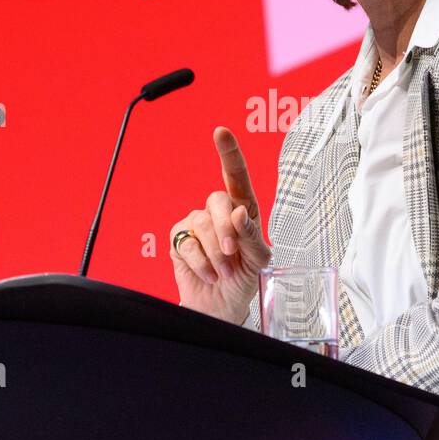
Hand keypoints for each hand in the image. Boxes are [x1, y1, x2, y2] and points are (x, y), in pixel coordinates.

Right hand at [169, 126, 270, 323]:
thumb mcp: (259, 260)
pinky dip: (201, 263)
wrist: (223, 307)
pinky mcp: (179, 240)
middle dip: (226, 228)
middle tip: (232, 254)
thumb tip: (240, 213)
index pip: (237, 176)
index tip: (221, 133)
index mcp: (244, 210)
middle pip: (218, 200)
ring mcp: (197, 224)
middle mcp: (220, 212)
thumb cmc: (244, 280)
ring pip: (203, 224)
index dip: (228, 152)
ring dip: (216, 253)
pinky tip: (208, 273)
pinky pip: (187, 244)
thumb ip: (251, 235)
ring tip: (224, 271)